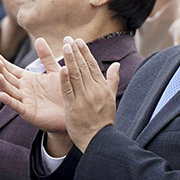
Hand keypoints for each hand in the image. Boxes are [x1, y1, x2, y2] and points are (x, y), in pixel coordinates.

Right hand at [0, 38, 66, 133]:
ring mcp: (24, 101)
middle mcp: (23, 89)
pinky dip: (8, 101)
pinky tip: (1, 95)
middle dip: (1, 70)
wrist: (72, 111)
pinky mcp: (28, 112)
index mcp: (28, 79)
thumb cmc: (63, 91)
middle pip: (8, 78)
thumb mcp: (54, 71)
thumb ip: (46, 57)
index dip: (3, 62)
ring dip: (2, 84)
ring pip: (10, 91)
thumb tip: (39, 38)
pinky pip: (16, 105)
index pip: (12, 69)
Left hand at [58, 36, 119, 151]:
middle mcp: (94, 90)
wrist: (99, 139)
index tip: (78, 41)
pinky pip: (68, 90)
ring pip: (76, 75)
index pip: (93, 65)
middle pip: (84, 67)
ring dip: (70, 60)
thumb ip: (112, 80)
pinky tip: (62, 68)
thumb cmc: (104, 119)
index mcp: (102, 87)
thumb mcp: (111, 98)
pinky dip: (65, 79)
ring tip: (64, 46)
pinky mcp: (73, 107)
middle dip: (75, 52)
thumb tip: (117, 65)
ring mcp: (84, 98)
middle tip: (68, 39)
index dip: (85, 52)